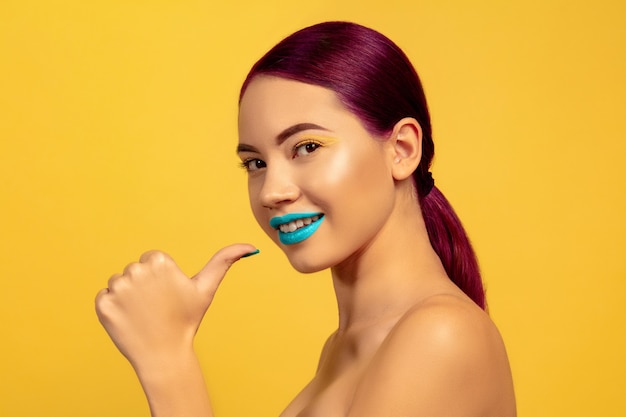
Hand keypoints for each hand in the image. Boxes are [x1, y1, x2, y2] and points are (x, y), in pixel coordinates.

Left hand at [95, 243, 256, 370]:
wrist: (164, 355)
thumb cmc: (186, 321)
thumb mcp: (206, 288)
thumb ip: (224, 261)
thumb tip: (250, 247)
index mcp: (159, 261)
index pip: (152, 260)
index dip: (161, 278)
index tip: (168, 295)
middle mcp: (136, 270)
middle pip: (135, 270)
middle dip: (144, 286)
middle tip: (157, 307)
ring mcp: (117, 288)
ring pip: (119, 283)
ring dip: (128, 297)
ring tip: (144, 314)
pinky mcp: (103, 305)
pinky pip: (105, 298)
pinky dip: (114, 309)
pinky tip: (129, 320)